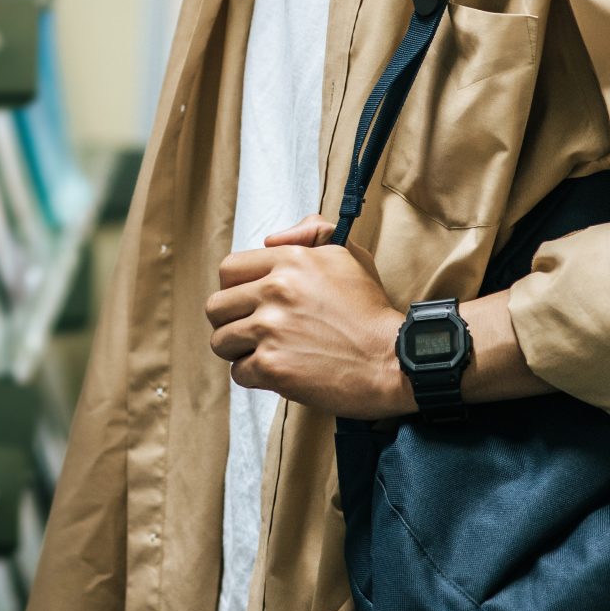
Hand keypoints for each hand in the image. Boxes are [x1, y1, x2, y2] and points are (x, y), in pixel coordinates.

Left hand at [206, 217, 409, 419]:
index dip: (234, 288)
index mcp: (291, 261)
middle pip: (216, 306)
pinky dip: (255, 377)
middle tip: (253, 332)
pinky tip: (281, 372)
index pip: (229, 269)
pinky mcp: (272, 367)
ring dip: (240, 351)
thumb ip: (312, 233)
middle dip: (230, 321)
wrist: (393, 360)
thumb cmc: (371, 311)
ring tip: (267, 352)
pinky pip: (239, 372)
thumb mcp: (349, 256)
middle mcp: (276, 291)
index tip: (248, 302)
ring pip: (221, 341)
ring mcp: (271, 329)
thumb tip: (272, 239)